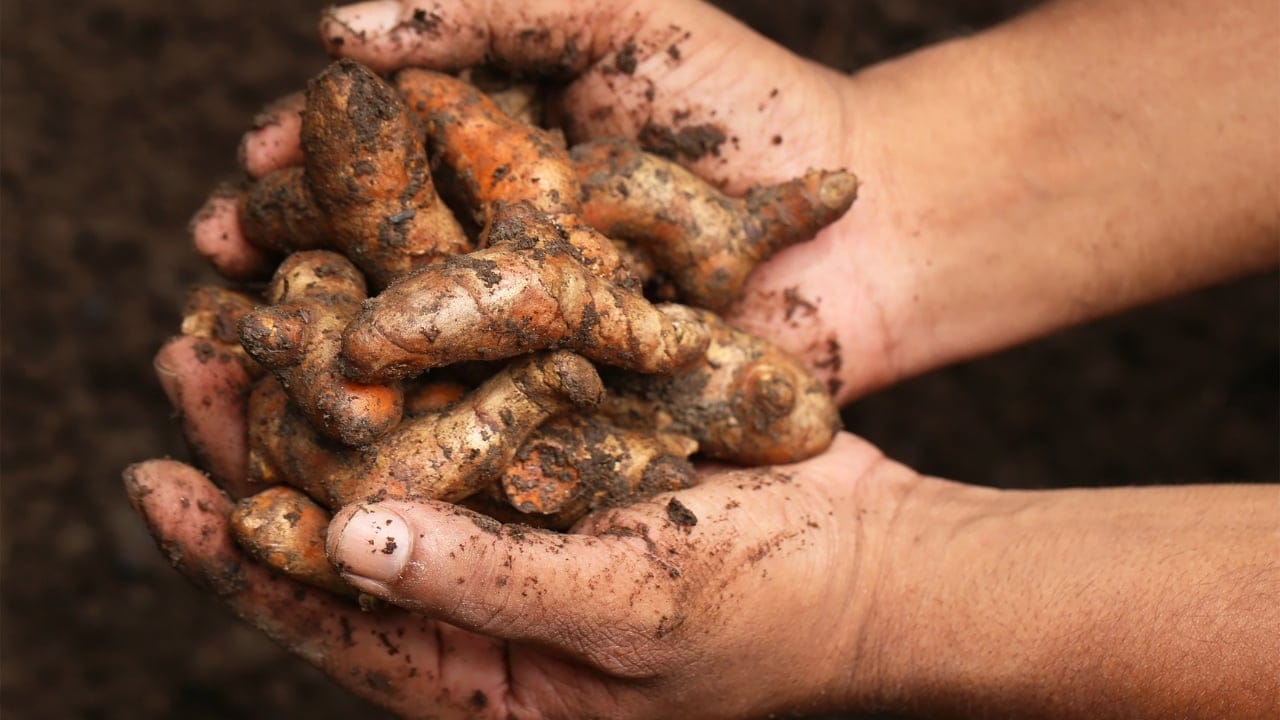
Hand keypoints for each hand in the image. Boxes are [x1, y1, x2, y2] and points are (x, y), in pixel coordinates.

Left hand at [130, 336, 908, 718]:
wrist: (882, 559)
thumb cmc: (775, 616)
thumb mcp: (632, 608)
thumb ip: (489, 582)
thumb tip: (345, 545)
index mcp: (488, 674)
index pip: (335, 621)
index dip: (240, 555)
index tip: (161, 485)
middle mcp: (490, 596)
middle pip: (349, 521)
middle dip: (268, 446)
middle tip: (195, 356)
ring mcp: (529, 519)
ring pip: (406, 450)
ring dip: (339, 384)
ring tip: (264, 308)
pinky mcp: (572, 455)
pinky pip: (481, 405)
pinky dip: (434, 354)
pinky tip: (388, 295)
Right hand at [195, 0, 897, 402]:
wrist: (876, 220)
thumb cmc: (756, 106)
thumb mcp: (626, 16)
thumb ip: (493, 7)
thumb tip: (337, 23)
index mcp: (495, 153)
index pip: (375, 155)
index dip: (309, 159)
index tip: (248, 163)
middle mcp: (500, 241)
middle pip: (375, 249)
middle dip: (295, 256)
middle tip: (214, 270)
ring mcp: (536, 327)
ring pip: (414, 338)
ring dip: (334, 346)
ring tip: (259, 349)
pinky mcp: (577, 401)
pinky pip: (486, 409)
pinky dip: (423, 419)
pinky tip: (358, 429)